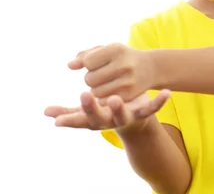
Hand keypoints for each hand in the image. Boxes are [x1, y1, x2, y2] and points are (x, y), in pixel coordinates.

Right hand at [44, 90, 170, 130]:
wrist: (135, 120)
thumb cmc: (106, 111)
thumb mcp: (87, 112)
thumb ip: (67, 111)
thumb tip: (45, 112)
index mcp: (95, 120)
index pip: (79, 120)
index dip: (69, 119)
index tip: (58, 119)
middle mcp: (109, 121)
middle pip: (98, 118)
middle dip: (91, 108)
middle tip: (84, 95)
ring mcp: (126, 118)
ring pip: (122, 115)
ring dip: (118, 108)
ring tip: (115, 99)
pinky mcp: (143, 113)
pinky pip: (152, 109)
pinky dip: (159, 102)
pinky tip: (167, 92)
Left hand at [69, 43, 155, 103]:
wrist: (150, 68)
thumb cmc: (122, 57)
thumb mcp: (107, 50)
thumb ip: (86, 55)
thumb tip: (70, 66)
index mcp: (116, 49)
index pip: (87, 62)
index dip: (89, 64)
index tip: (99, 62)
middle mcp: (124, 65)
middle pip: (89, 79)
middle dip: (91, 78)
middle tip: (103, 75)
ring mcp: (127, 82)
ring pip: (95, 92)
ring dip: (97, 90)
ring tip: (109, 83)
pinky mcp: (129, 96)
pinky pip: (104, 102)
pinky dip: (104, 98)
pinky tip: (112, 92)